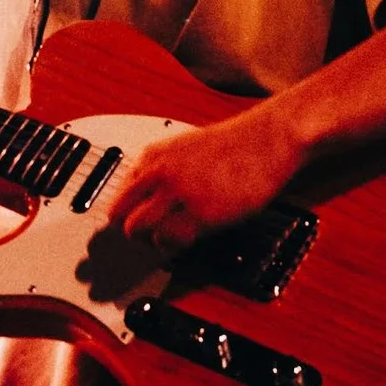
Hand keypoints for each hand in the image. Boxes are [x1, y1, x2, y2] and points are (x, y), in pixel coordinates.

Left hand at [104, 103, 302, 255]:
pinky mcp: (202, 212)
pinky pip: (170, 240)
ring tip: (168, 240)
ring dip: (150, 242)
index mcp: (152, 156)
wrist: (267, 140)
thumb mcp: (184, 148)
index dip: (126, 216)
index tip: (136, 226)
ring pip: (138, 230)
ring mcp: (179, 193)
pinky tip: (188, 238)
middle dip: (132, 233)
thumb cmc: (233, 146)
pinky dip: (174, 246)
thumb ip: (160, 170)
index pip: (118, 196)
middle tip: (149, 239)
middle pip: (120, 217)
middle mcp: (160, 173)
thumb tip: (143, 199)